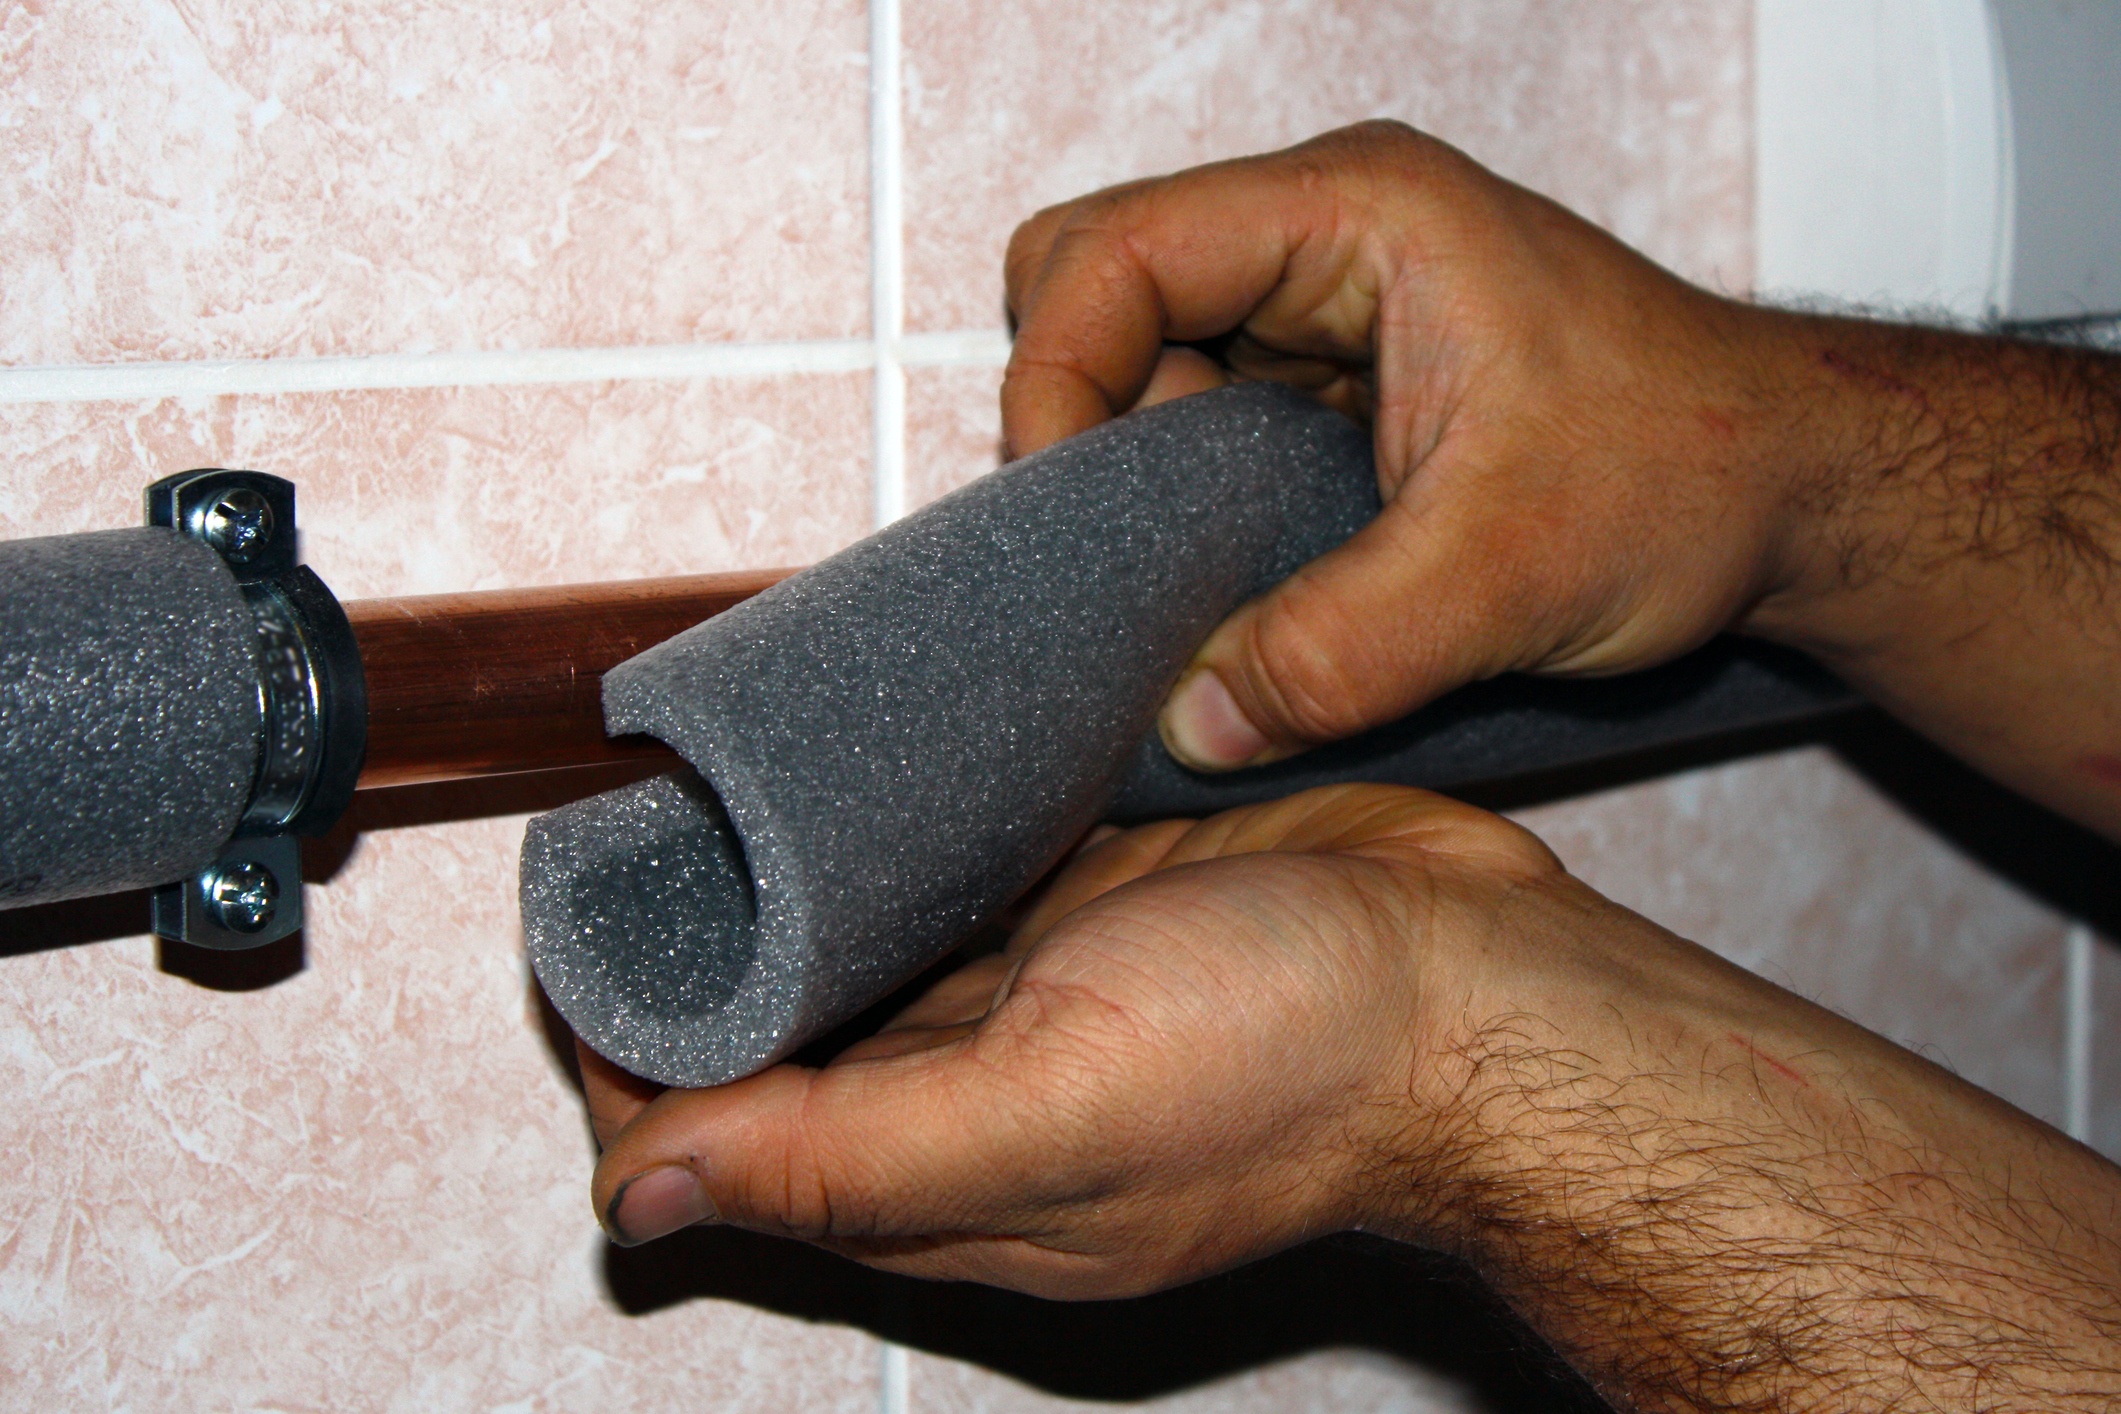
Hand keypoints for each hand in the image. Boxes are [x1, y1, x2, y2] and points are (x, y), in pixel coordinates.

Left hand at [582, 784, 1557, 1295]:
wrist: (1483, 984)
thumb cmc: (1298, 1061)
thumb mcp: (1055, 1117)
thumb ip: (847, 1162)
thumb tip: (636, 1206)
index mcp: (941, 1181)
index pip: (722, 1138)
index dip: (636, 1057)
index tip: (589, 946)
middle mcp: (970, 1098)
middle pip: (773, 1041)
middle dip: (691, 958)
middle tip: (634, 841)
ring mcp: (1033, 998)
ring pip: (857, 950)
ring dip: (781, 889)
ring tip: (715, 794)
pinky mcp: (1089, 908)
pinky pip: (953, 874)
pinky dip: (892, 837)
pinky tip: (856, 776)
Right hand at [1001, 121, 2120, 839]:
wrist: (1793, 489)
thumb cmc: (1695, 471)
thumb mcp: (1510, 575)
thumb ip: (1341, 653)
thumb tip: (1187, 725)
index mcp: (1356, 216)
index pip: (1112, 253)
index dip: (1052, 380)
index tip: (1062, 515)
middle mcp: (1323, 238)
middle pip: (1095, 284)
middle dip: (1079, 415)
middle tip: (1121, 545)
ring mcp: (1323, 308)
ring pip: (1138, 358)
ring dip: (1134, 473)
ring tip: (1192, 579)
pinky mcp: (1331, 382)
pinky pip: (1197, 419)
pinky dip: (1184, 503)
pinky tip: (1231, 579)